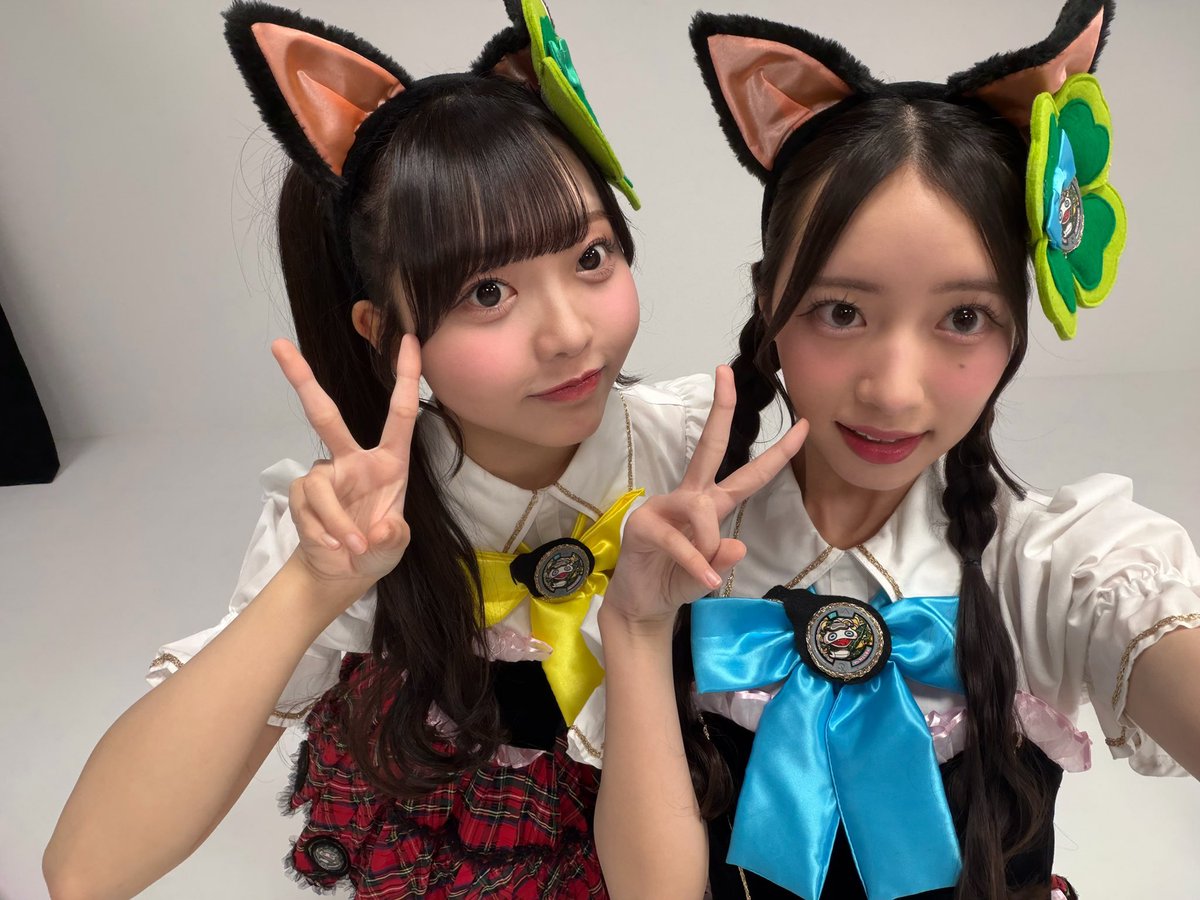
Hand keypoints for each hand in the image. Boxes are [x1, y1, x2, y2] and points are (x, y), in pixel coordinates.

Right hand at [272, 334, 420, 590]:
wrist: (343, 573)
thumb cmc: (375, 548)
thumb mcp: (394, 546)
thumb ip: (391, 538)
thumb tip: (377, 529)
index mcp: (388, 462)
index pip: (400, 413)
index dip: (407, 378)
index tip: (411, 340)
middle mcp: (353, 460)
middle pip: (324, 415)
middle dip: (302, 379)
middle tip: (279, 346)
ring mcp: (324, 476)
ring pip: (320, 487)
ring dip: (335, 523)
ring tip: (350, 549)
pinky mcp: (300, 495)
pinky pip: (308, 509)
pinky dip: (323, 533)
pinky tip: (333, 548)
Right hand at [605, 366, 807, 628]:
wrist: (641, 605)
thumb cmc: (676, 581)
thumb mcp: (709, 575)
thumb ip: (722, 560)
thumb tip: (737, 545)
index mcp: (712, 505)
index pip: (750, 474)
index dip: (779, 452)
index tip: (804, 424)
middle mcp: (690, 498)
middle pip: (710, 446)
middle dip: (721, 409)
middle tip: (725, 371)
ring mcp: (664, 507)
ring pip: (701, 508)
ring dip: (709, 542)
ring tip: (708, 575)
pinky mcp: (644, 526)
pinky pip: (678, 539)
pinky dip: (694, 562)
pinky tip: (704, 582)